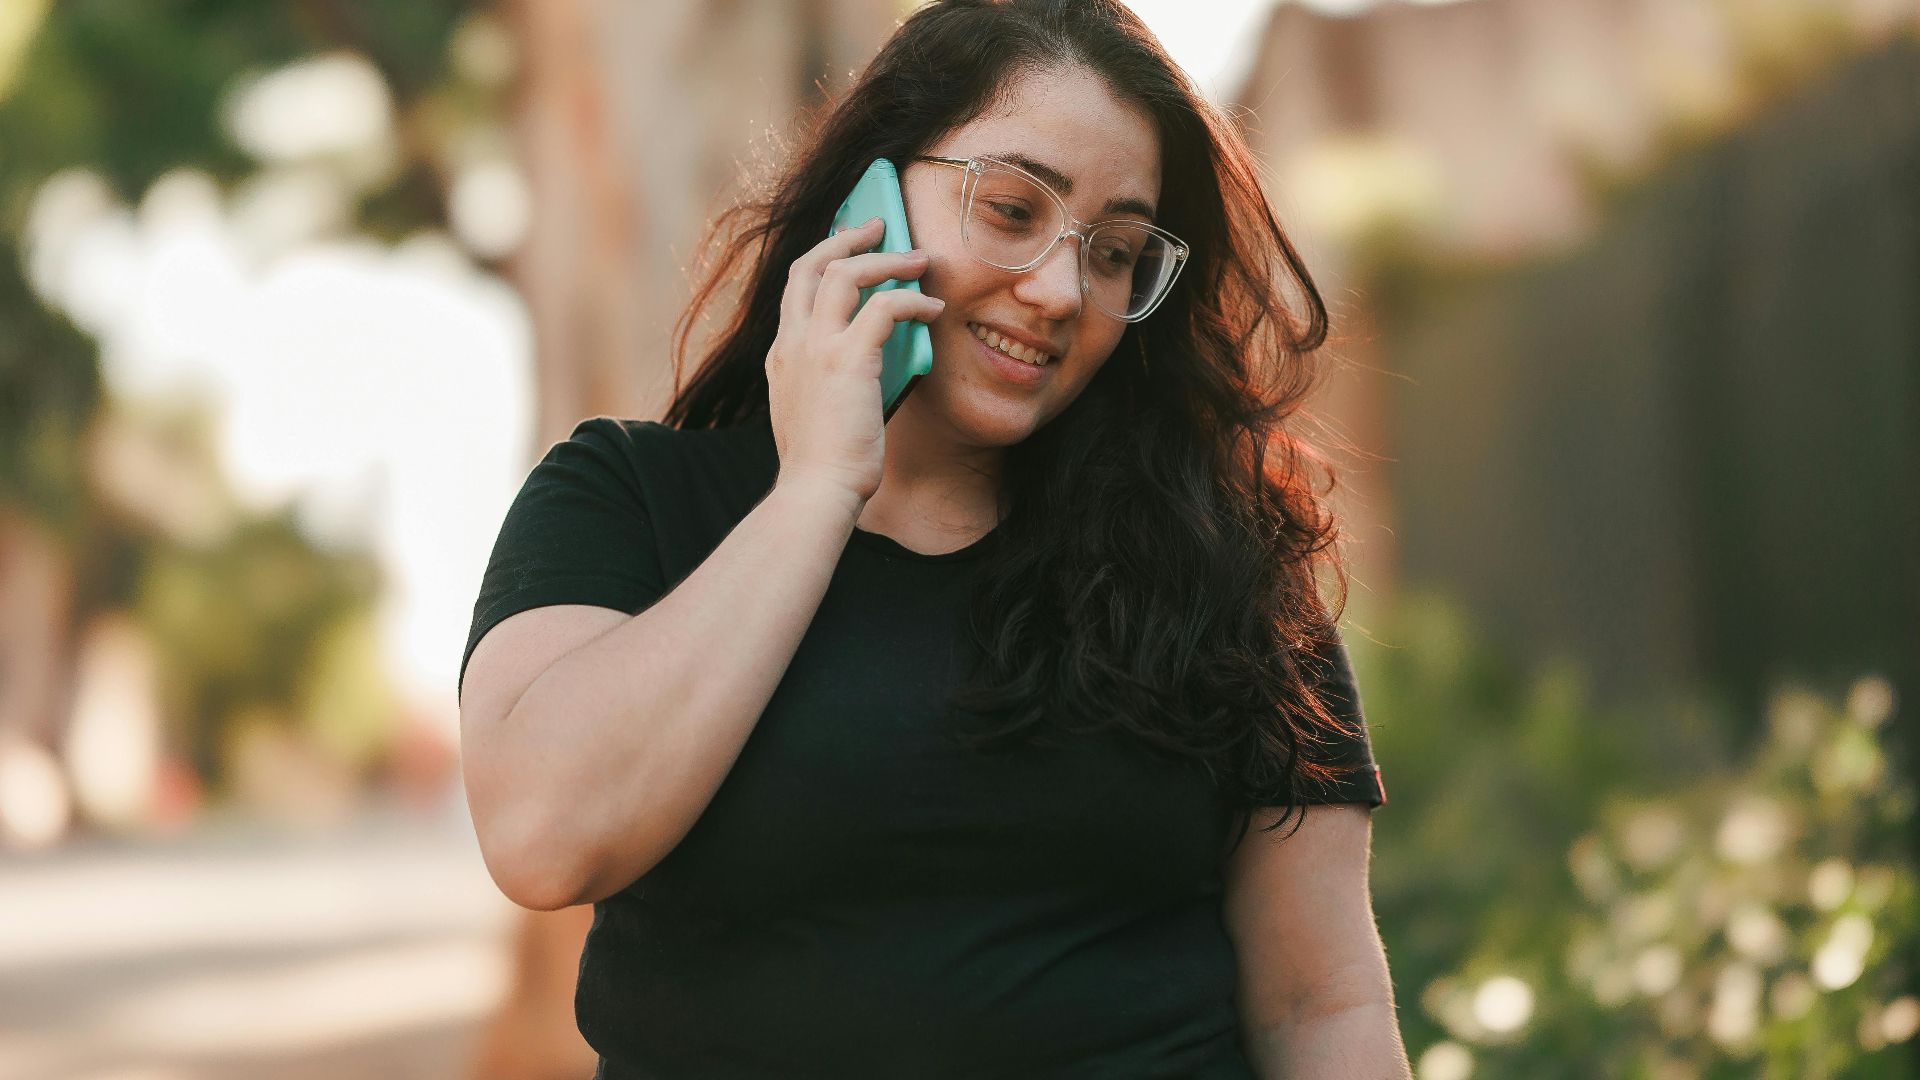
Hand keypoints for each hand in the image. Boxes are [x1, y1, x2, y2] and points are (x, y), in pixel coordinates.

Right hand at [766, 216, 944, 504]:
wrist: (816, 491)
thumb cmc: (824, 462)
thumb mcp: (816, 408)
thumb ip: (832, 375)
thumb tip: (873, 354)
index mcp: (782, 353)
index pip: (797, 287)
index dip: (823, 258)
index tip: (846, 243)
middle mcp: (792, 342)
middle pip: (812, 264)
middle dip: (846, 236)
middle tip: (878, 224)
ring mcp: (815, 348)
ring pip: (845, 274)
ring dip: (887, 259)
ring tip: (919, 259)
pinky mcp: (846, 360)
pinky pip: (883, 308)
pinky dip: (911, 300)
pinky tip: (932, 308)